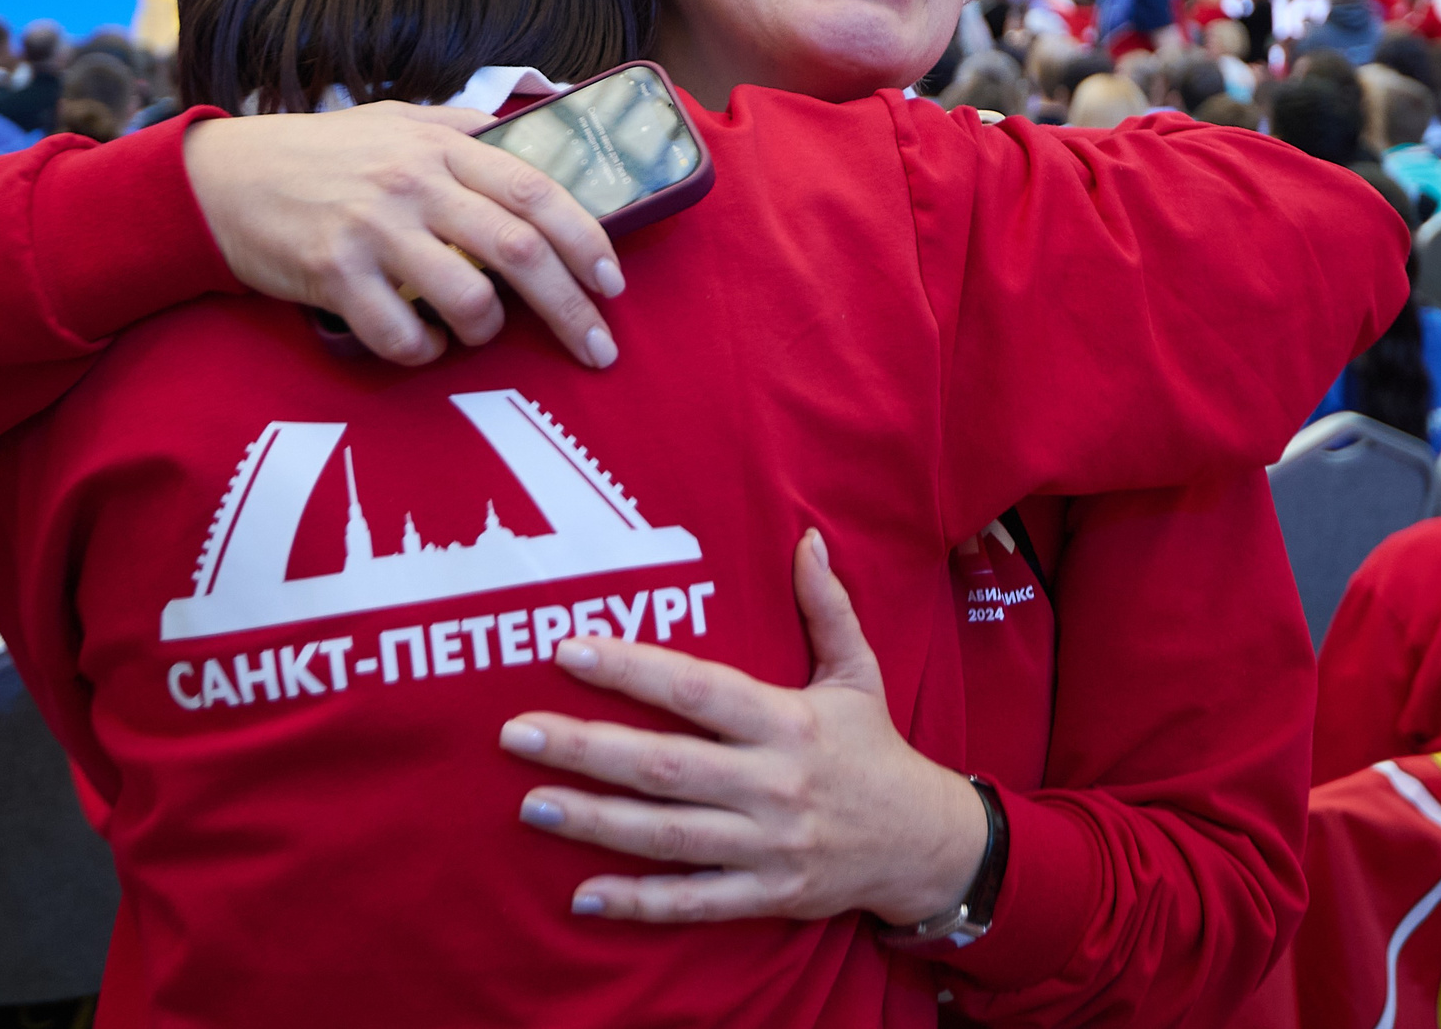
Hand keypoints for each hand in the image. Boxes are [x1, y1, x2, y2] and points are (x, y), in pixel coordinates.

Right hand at [181, 103, 622, 368]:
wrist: (223, 177)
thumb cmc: (321, 153)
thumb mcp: (396, 120)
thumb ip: (461, 130)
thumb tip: (530, 138)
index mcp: (440, 145)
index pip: (537, 190)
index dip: (587, 241)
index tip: (613, 284)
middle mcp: (413, 184)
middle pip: (519, 251)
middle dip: (570, 308)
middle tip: (597, 349)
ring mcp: (374, 230)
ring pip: (469, 298)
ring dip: (489, 331)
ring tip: (477, 333)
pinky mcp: (333, 274)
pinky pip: (402, 334)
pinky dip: (425, 351)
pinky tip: (422, 343)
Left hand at [499, 530, 987, 925]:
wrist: (925, 844)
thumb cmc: (874, 749)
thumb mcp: (858, 672)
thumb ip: (826, 607)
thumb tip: (806, 538)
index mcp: (789, 721)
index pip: (697, 689)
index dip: (633, 668)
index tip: (569, 650)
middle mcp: (774, 783)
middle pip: (665, 765)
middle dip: (586, 749)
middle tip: (515, 733)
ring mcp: (770, 845)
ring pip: (667, 834)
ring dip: (594, 821)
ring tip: (531, 804)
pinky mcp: (769, 895)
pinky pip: (694, 902)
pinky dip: (638, 902)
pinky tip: (581, 896)